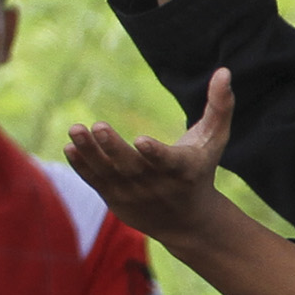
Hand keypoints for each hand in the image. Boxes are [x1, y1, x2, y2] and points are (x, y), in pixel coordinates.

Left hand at [63, 69, 237, 242]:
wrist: (188, 223)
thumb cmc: (201, 170)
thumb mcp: (214, 141)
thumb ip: (220, 107)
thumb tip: (224, 71)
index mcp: (183, 170)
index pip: (168, 161)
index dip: (155, 152)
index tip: (141, 140)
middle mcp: (157, 185)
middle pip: (131, 166)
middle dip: (113, 147)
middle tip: (98, 125)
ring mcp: (134, 193)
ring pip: (108, 172)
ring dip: (90, 152)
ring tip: (75, 128)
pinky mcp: (115, 198)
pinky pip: (95, 181)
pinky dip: (82, 166)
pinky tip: (70, 146)